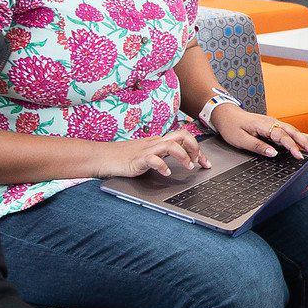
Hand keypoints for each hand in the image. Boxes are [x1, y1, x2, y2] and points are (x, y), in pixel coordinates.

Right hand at [92, 130, 207, 179]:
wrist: (102, 157)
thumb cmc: (124, 157)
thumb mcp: (148, 154)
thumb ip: (162, 155)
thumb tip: (179, 161)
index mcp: (159, 141)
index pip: (183, 137)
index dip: (197, 148)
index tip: (205, 162)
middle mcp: (155, 143)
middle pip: (182, 135)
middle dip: (195, 148)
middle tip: (200, 163)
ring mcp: (146, 150)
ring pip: (171, 145)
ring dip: (183, 155)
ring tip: (188, 167)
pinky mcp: (137, 159)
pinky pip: (153, 159)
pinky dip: (162, 166)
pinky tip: (166, 173)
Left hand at [212, 104, 307, 160]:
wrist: (226, 113)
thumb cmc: (231, 126)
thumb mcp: (240, 139)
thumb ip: (257, 146)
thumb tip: (273, 153)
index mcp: (265, 125)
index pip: (282, 137)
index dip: (292, 147)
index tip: (299, 156)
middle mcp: (273, 123)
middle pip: (294, 133)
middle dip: (307, 143)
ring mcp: (275, 124)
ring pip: (296, 132)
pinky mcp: (275, 127)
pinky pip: (292, 132)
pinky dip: (303, 137)